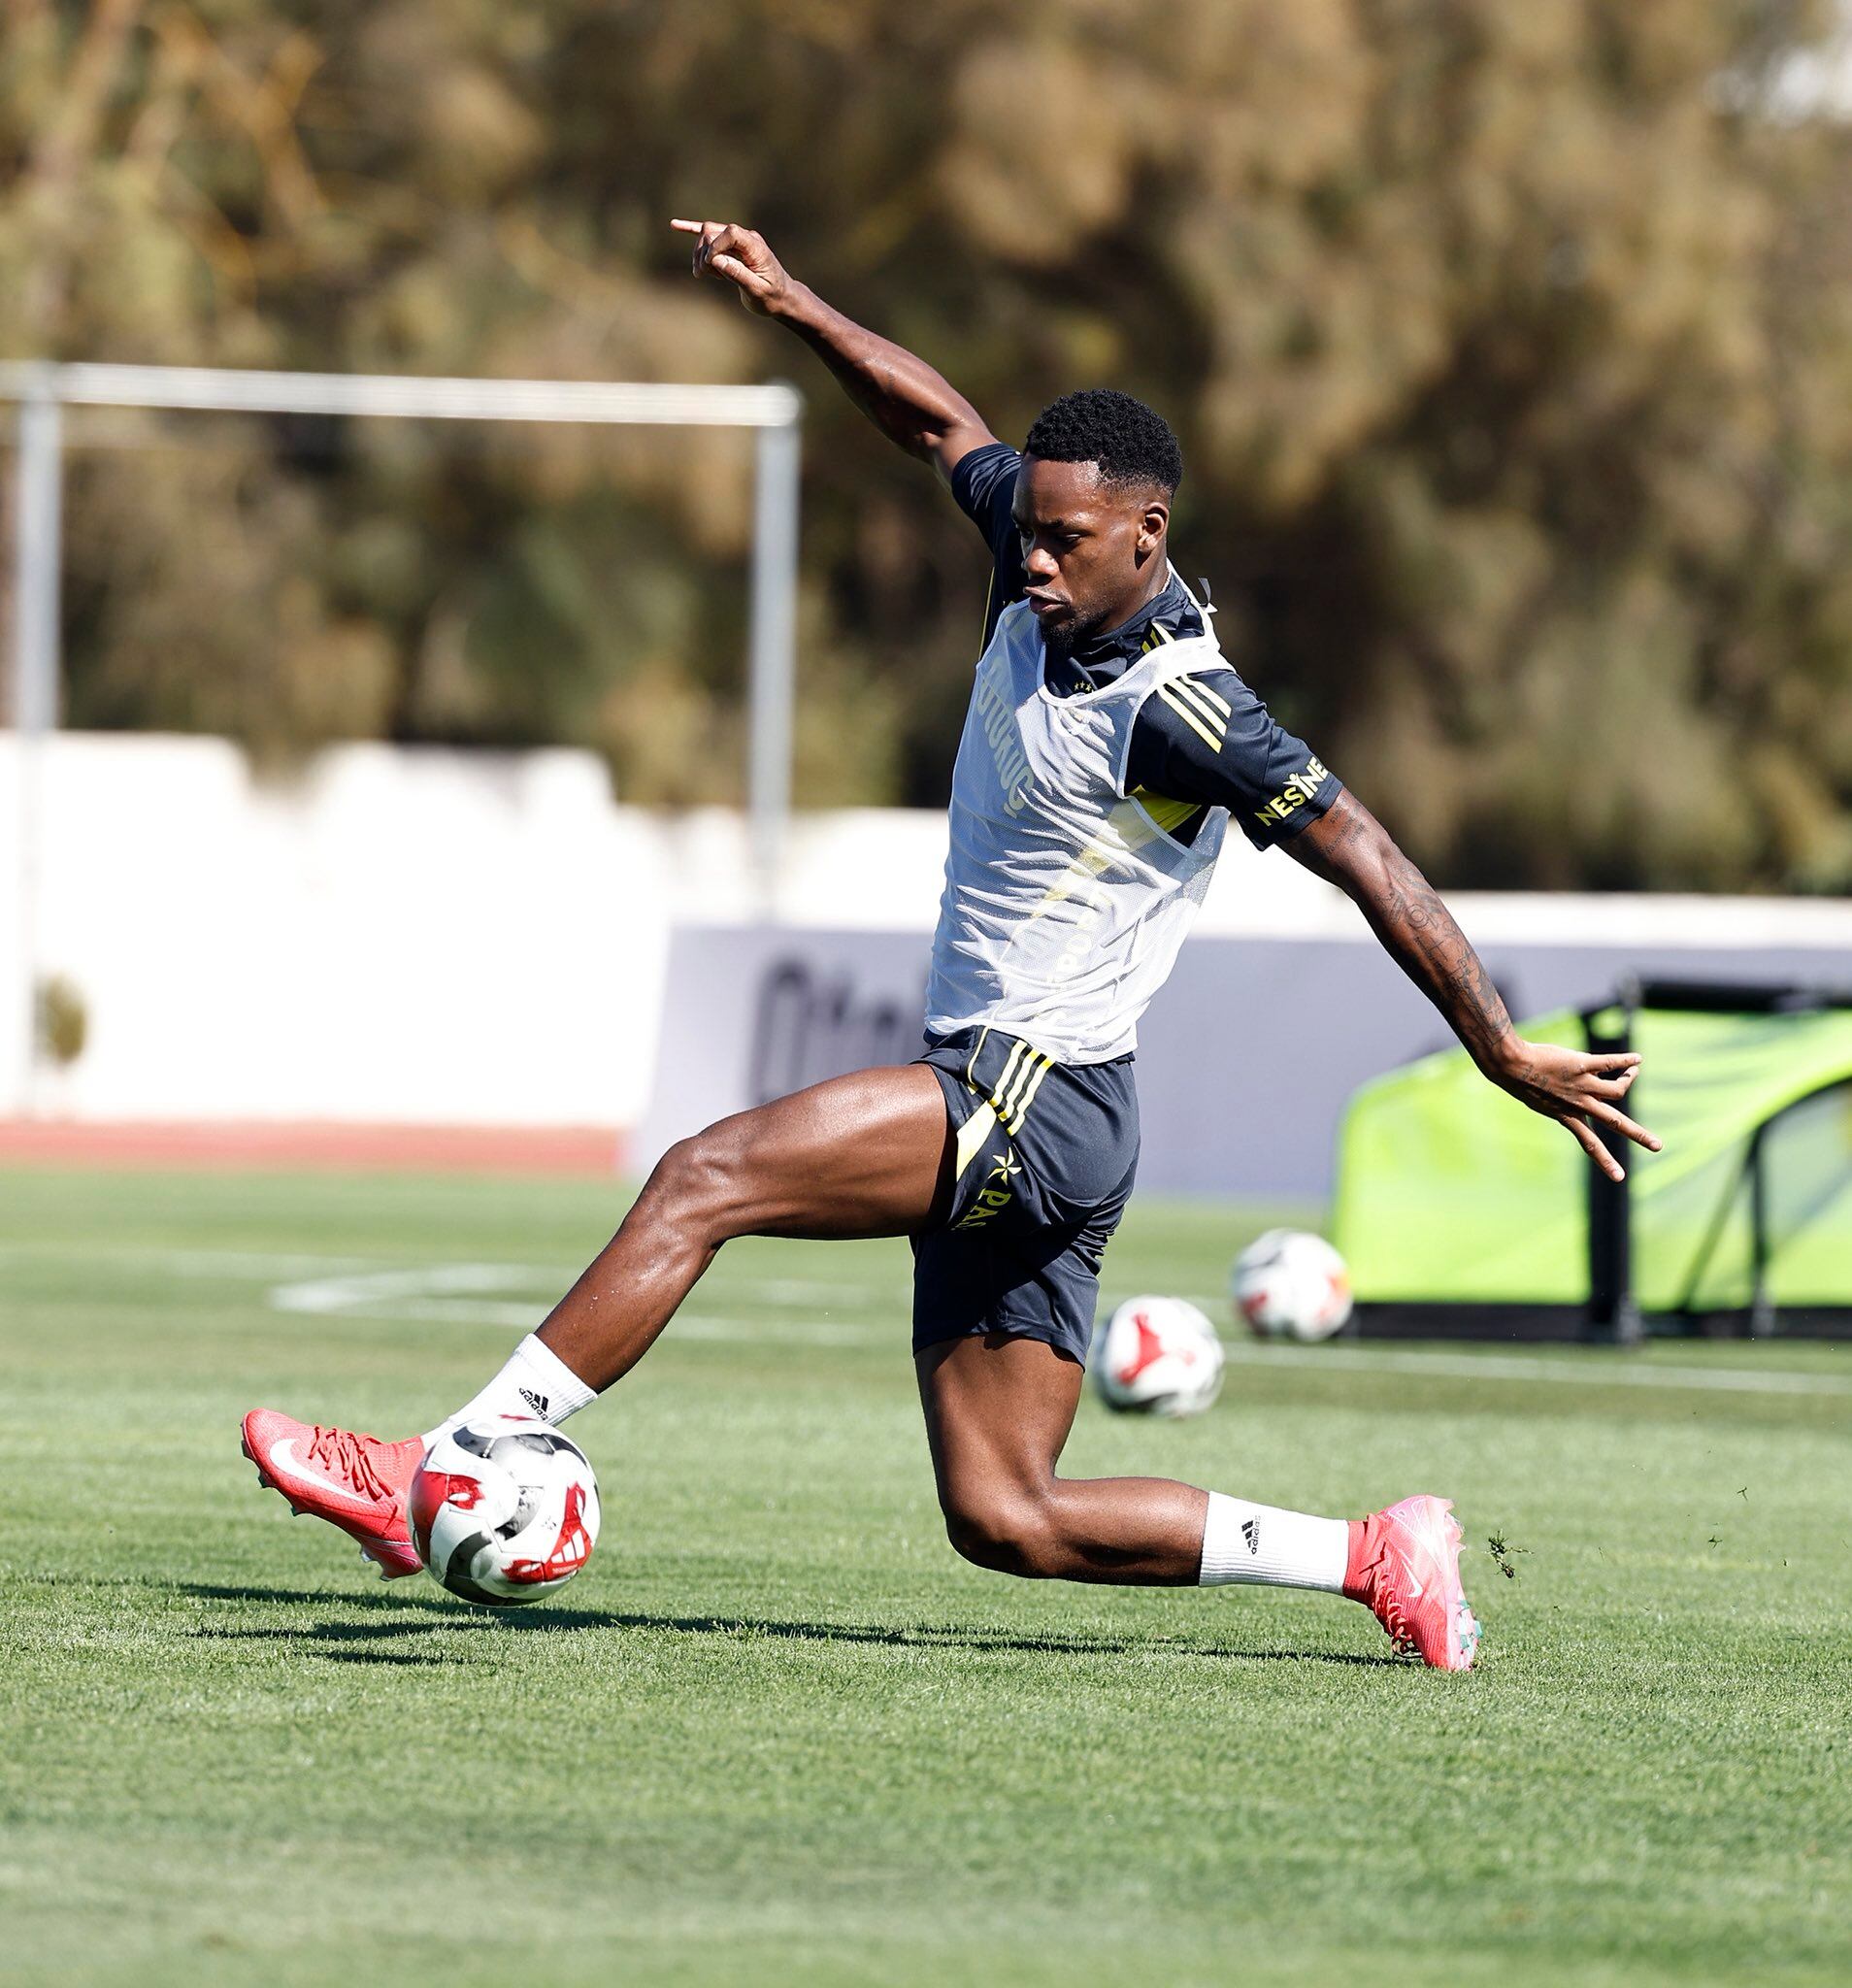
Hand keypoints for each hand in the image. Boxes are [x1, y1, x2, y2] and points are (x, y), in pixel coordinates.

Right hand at [670, 217, 790, 315]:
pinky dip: (692, 230)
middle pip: (713, 232)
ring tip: (703, 274)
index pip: (730, 232)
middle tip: (705, 275)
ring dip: (699, 253)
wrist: (781, 298)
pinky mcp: (730, 247)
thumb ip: (739, 275)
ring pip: (707, 234)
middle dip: (704, 253)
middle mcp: (746, 238)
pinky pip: (709, 235)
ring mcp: (737, 240)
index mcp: (755, 247)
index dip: (716, 246)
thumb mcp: (757, 291)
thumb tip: (717, 260)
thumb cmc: (772, 297)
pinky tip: (674, 225)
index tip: (712, 266)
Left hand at [1488, 1040, 1661, 1181]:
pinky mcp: (1582, 1065)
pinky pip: (1609, 1063)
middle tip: (1658, 1147)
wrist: (1511, 1065)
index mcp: (1569, 1116)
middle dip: (1638, 1135)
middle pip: (1615, 1123)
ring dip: (1629, 1080)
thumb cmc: (1523, 1082)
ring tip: (1634, 1071)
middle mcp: (1579, 1104)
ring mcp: (1582, 1085)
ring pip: (1617, 1091)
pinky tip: (1636, 1059)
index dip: (1605, 1162)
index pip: (1590, 1145)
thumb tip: (1578, 1100)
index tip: (1619, 1178)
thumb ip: (1562, 1104)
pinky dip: (1625, 1061)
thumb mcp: (1542, 1101)